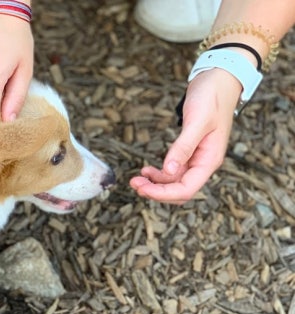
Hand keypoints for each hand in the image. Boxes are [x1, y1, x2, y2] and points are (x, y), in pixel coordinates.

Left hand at [130, 69, 241, 203]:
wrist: (220, 80)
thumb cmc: (212, 97)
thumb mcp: (197, 121)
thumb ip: (183, 146)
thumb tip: (169, 170)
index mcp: (210, 160)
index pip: (186, 189)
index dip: (163, 194)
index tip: (142, 188)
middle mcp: (204, 163)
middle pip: (180, 190)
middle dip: (157, 191)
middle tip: (134, 184)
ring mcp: (197, 158)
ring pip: (175, 182)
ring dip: (156, 184)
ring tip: (136, 179)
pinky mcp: (190, 150)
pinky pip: (174, 170)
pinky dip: (160, 174)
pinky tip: (147, 170)